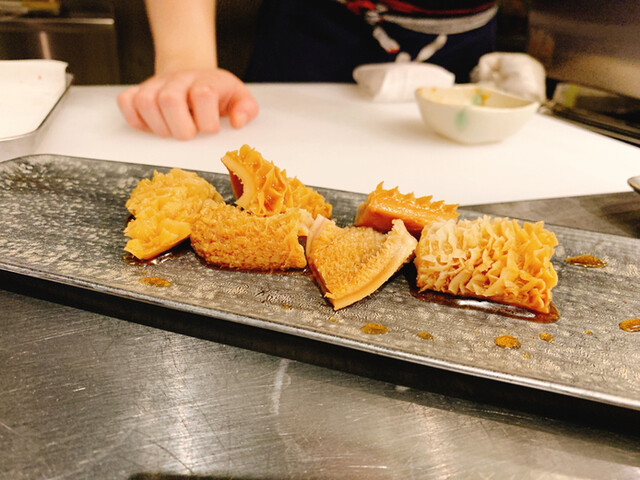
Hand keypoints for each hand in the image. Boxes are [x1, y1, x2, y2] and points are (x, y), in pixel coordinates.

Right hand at [117, 68, 258, 139]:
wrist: (194, 76)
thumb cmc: (218, 94)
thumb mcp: (239, 98)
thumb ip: (246, 110)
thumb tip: (237, 122)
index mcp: (206, 81)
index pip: (203, 94)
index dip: (207, 120)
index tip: (209, 129)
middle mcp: (179, 80)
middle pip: (169, 100)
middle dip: (180, 127)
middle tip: (188, 134)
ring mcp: (156, 84)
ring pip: (145, 102)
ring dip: (158, 126)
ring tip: (171, 131)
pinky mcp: (138, 91)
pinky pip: (126, 102)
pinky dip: (135, 118)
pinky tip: (151, 125)